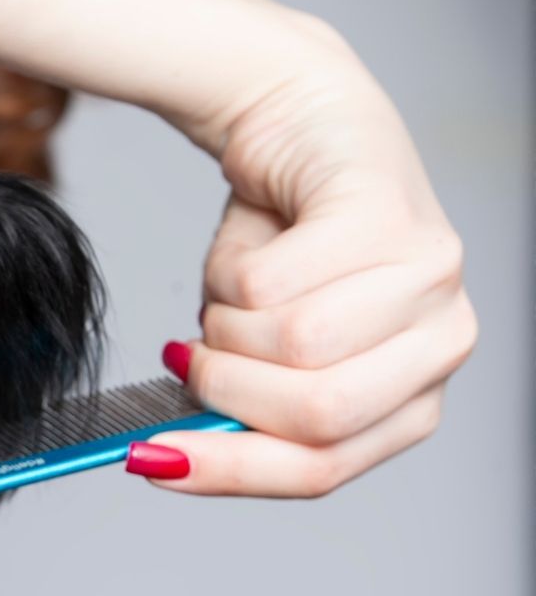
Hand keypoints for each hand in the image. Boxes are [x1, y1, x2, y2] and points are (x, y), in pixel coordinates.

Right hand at [134, 59, 477, 495]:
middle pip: (314, 415)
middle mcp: (444, 344)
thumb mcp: (255, 353)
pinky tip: (255, 240)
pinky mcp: (390, 218)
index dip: (229, 471)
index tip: (152, 461)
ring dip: (226, 318)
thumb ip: (237, 414)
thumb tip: (163, 462)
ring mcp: (430, 279)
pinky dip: (232, 265)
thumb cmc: (281, 248)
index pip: (322, 467)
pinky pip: (274, 281)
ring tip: (235, 289)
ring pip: (293, 346)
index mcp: (413, 399)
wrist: (297, 125)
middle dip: (226, 387)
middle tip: (191, 352)